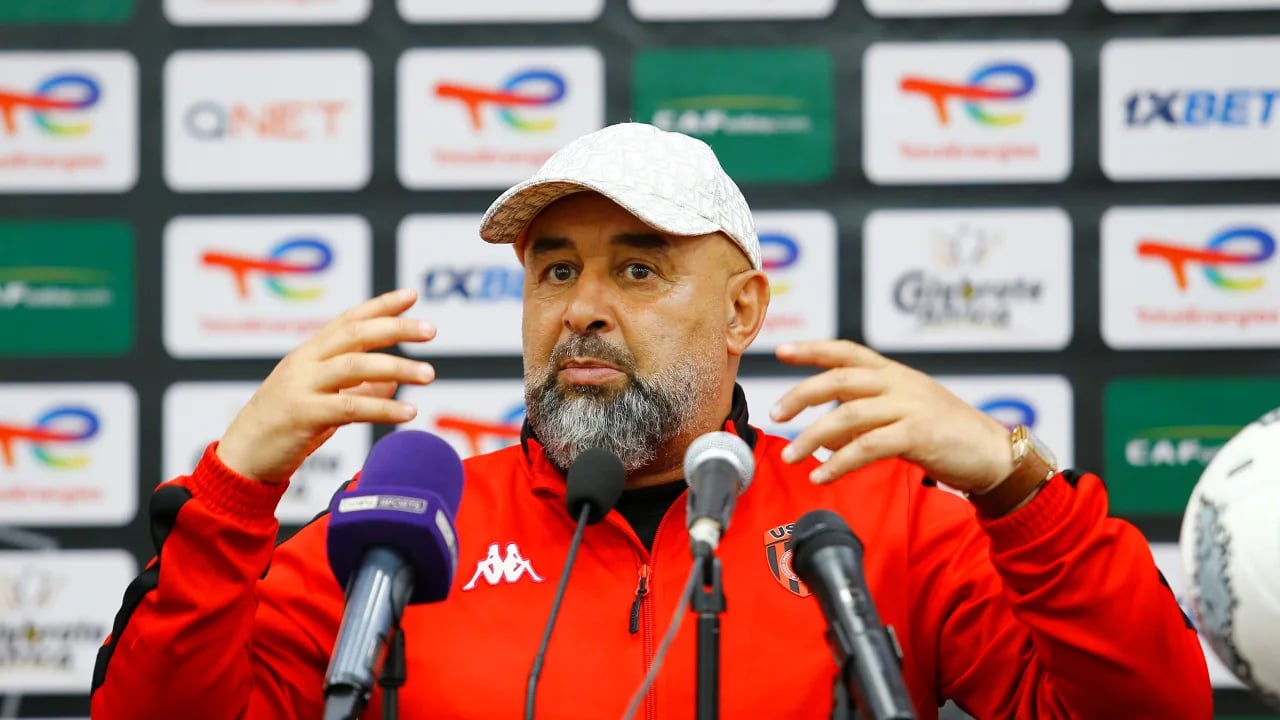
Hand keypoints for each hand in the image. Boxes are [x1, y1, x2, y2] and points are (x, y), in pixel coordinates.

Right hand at [215, 288, 436, 484]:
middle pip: (355, 334)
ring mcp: (301, 387)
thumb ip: (355, 386)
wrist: (242, 459)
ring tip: (429, 374)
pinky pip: (351, 407)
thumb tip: (395, 379)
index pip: (348, 320)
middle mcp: (304, 362)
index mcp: (308, 353)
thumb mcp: (320, 399)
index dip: (380, 305)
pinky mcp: (303, 415)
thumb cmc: (283, 428)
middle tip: (431, 330)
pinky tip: (409, 413)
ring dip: (397, 367)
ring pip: (355, 366)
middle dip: (395, 328)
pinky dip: (383, 408)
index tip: (411, 295)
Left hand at [770, 340, 1013, 493]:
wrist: (994, 454)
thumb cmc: (947, 436)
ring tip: (791, 456)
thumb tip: (823, 436)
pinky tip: (822, 476)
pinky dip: (840, 463)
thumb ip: (864, 420)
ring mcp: (910, 407)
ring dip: (813, 438)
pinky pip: (868, 447)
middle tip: (776, 415)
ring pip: (848, 416)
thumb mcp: (903, 416)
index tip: (781, 351)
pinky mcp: (918, 434)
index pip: (846, 352)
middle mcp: (900, 383)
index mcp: (895, 373)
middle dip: (801, 395)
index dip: (812, 348)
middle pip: (839, 380)